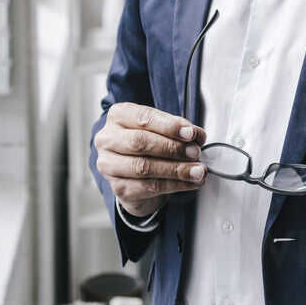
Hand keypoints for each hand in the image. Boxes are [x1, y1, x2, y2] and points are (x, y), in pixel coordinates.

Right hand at [95, 102, 206, 217]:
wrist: (135, 174)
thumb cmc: (148, 144)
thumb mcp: (161, 129)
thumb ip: (177, 129)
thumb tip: (195, 135)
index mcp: (117, 116)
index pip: (143, 118)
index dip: (169, 126)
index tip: (190, 133)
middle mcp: (108, 139)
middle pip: (140, 142)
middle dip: (172, 148)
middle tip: (195, 152)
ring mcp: (109, 165)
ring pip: (144, 167)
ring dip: (176, 170)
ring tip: (197, 170)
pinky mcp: (119, 188)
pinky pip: (149, 187)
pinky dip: (175, 185)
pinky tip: (189, 182)